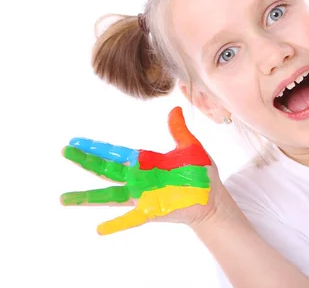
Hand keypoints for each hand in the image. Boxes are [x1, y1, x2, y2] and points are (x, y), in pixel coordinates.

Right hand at [61, 106, 222, 234]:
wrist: (214, 199)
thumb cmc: (202, 174)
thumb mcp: (190, 148)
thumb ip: (179, 131)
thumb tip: (175, 109)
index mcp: (146, 162)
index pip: (116, 153)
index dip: (97, 147)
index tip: (76, 141)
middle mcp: (139, 179)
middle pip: (107, 170)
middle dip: (86, 161)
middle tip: (65, 152)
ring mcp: (143, 197)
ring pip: (111, 196)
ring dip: (88, 198)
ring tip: (64, 198)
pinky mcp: (152, 212)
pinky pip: (131, 220)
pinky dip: (116, 224)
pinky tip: (98, 229)